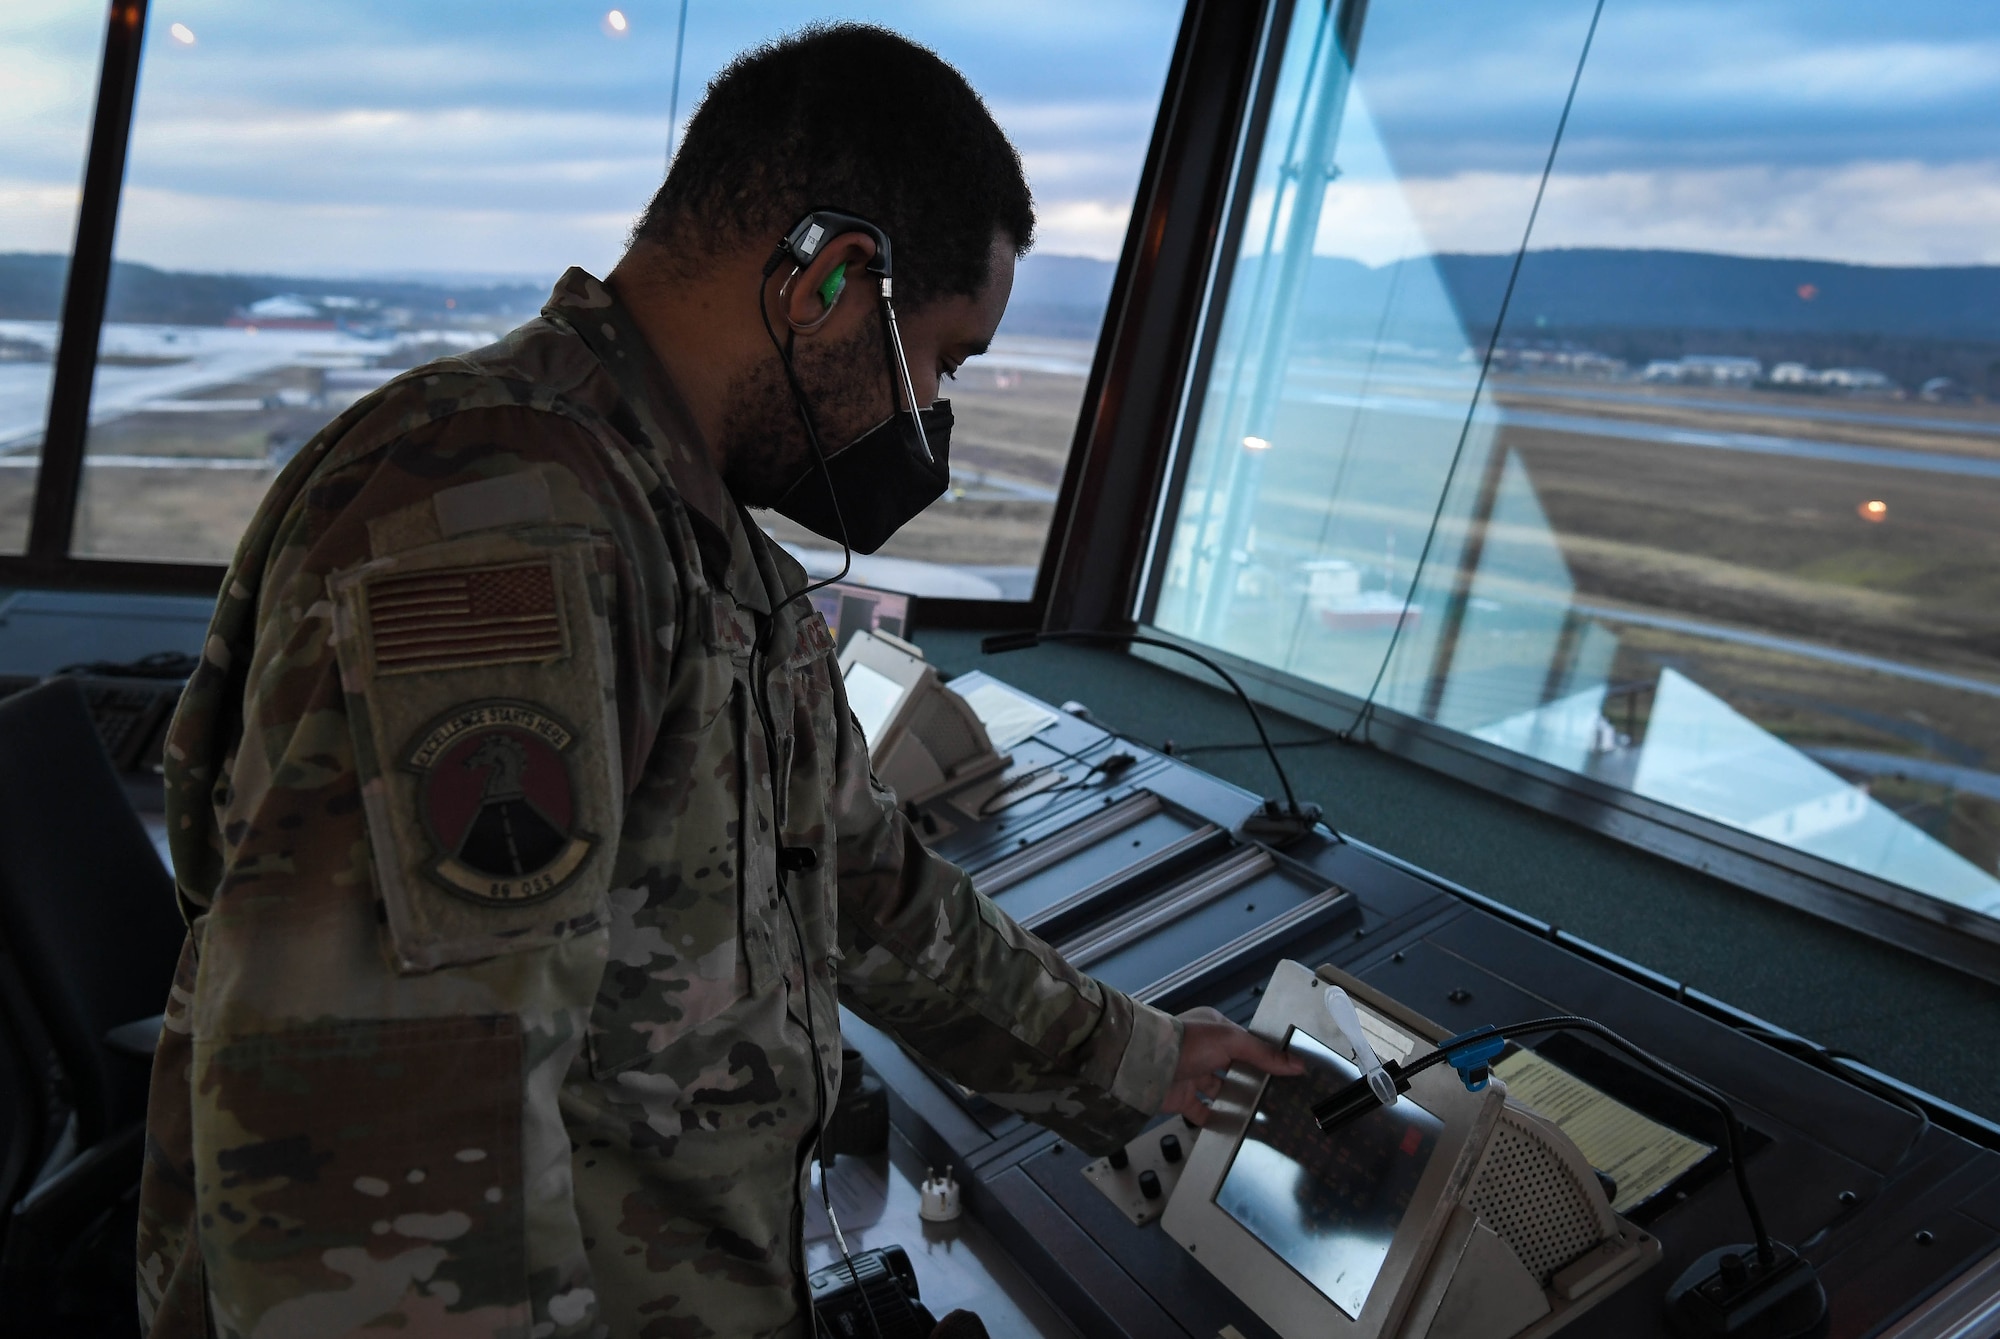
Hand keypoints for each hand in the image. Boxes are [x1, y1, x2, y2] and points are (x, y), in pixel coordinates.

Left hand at [1162, 1006, 1302, 1125]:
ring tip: (1257, 1112)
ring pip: (1218, 1089)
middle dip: (1249, 1079)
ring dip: (1233, 1099)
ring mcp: (1190, 1073)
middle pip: (1232, 1066)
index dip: (1262, 1055)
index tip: (1283, 1070)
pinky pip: (1201, 1110)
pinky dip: (1213, 1118)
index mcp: (1213, 1028)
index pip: (1244, 1042)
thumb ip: (1263, 1053)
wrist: (1147, 1065)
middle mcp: (1201, 1049)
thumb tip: (1295, 1064)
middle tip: (1273, 1094)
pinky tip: (1230, 1124)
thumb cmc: (1185, 1042)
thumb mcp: (1231, 1041)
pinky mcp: (1181, 1096)